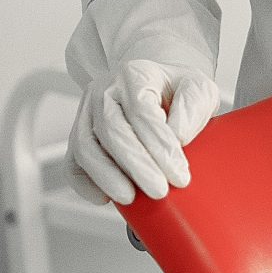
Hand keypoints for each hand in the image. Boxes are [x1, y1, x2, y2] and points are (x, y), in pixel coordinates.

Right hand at [66, 59, 219, 204]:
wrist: (156, 86)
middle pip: (112, 130)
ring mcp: (86, 113)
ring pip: (86, 147)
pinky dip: (85, 183)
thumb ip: (192, 108)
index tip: (179, 173)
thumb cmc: (177, 90)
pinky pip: (72, 162)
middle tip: (159, 190)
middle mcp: (104, 91)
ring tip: (130, 198)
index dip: (160, 145)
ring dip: (107, 177)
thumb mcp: (199, 88)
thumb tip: (177, 137)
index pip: (142, 112)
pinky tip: (104, 198)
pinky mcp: (79, 136)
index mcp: (135, 74)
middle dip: (136, 165)